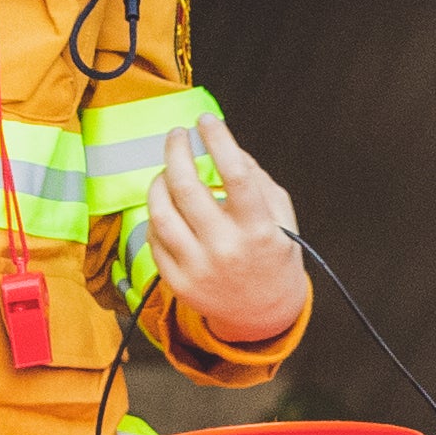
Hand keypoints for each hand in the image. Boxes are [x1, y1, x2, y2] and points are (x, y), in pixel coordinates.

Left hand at [142, 108, 307, 342]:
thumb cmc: (273, 255)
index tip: (206, 120)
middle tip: (177, 135)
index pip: (235, 173)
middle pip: (187, 188)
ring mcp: (197, 267)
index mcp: (258, 228)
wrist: (263, 314)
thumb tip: (226, 147)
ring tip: (166, 169)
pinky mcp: (177, 281)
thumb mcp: (281, 215)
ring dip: (158, 181)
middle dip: (176, 151)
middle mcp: (225, 248)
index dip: (218, 140)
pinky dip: (156, 214)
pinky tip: (165, 204)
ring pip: (161, 213)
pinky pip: (154, 238)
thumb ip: (257, 180)